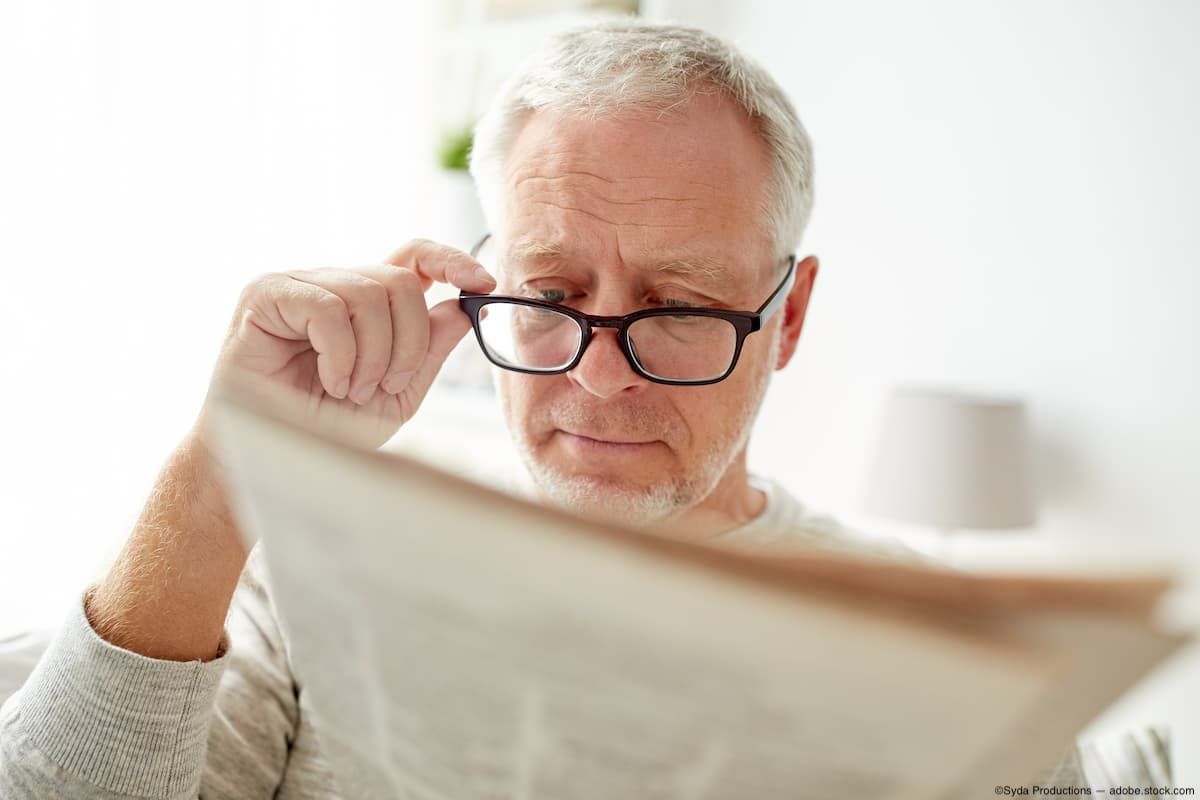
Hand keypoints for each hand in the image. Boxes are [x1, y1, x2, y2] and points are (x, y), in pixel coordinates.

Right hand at [201, 239, 495, 448]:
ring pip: (369, 292)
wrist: (270, 462)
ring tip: (350, 390)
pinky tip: (330, 381)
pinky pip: (328, 307)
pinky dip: (340, 353)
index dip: (451, 261)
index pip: (414, 256)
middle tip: (385, 385)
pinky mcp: (265, 294)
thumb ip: (428, 352)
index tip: (483, 283)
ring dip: (373, 354)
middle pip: (401, 280)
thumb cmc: (325, 430)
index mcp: (365, 304)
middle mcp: (333, 284)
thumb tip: (461, 309)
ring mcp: (297, 283)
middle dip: (409, 341)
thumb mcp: (396, 395)